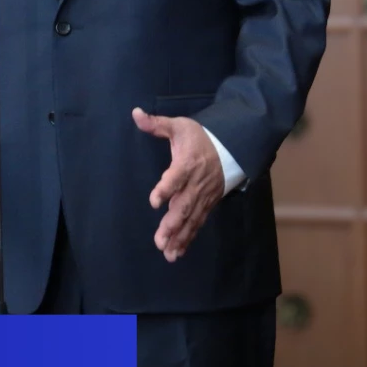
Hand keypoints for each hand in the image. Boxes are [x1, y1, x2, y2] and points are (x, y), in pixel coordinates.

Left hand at [133, 108, 225, 262]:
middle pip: (184, 205)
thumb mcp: (179, 126)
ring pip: (191, 219)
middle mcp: (196, 184)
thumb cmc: (200, 137)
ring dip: (179, 236)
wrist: (231, 147)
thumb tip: (136, 113)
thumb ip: (157, 124)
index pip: (176, 177)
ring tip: (167, 253)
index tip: (154, 201)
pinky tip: (177, 252)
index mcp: (187, 163)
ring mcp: (202, 197)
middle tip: (160, 239)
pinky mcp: (206, 205)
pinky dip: (188, 238)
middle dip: (172, 224)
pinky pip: (197, 224)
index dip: (166, 189)